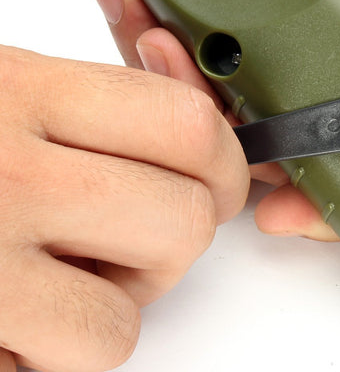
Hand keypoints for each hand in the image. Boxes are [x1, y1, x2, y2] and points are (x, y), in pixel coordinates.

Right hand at [0, 45, 248, 371]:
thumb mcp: (9, 89)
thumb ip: (92, 102)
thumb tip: (186, 107)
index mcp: (28, 91)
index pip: (188, 124)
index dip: (224, 158)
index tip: (217, 173)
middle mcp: (11, 167)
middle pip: (191, 213)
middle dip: (185, 225)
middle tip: (137, 221)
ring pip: (156, 281)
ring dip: (135, 281)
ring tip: (77, 259)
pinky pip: (97, 344)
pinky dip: (83, 335)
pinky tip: (40, 304)